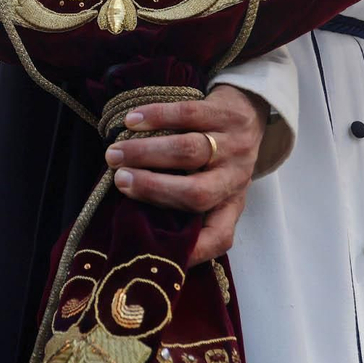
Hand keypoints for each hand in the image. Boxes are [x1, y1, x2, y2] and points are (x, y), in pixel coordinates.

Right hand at [105, 85, 266, 266]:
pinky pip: (188, 115)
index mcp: (230, 204)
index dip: (194, 250)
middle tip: (120, 180)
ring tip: (115, 153)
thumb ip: (183, 205)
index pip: (220, 236)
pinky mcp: (225, 112)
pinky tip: (132, 121)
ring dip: (147, 152)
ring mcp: (233, 144)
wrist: (248, 113)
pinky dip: (156, 117)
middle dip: (153, 187)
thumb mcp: (213, 188)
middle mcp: (235, 178)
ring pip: (189, 150)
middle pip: (197, 192)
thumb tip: (135, 226)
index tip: (156, 249)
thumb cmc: (217, 159)